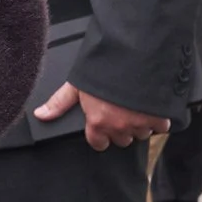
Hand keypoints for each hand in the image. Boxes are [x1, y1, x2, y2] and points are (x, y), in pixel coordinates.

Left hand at [32, 83, 170, 149]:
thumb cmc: (102, 70)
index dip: (100, 136)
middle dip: (120, 129)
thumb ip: (59, 103)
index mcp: (98, 122)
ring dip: (139, 125)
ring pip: (140, 134)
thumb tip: (40, 115)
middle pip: (121, 140)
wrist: (135, 57)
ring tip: (134, 107)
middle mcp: (119, 128)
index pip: (99, 144)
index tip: (101, 126)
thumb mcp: (76, 85)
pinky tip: (149, 106)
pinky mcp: (160, 118)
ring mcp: (141, 124)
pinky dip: (157, 120)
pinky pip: (160, 128)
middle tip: (118, 112)